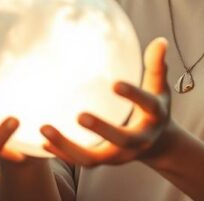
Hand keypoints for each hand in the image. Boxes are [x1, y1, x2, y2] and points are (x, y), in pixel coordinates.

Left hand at [40, 37, 175, 166]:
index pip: (147, 106)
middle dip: (101, 129)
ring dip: (68, 146)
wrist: (156, 143)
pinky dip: (62, 153)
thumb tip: (160, 41)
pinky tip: (43, 140)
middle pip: (120, 139)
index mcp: (154, 117)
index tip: (115, 84)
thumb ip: (157, 65)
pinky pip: (80, 161)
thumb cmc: (153, 106)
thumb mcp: (159, 86)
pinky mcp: (104, 161)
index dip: (133, 96)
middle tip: (80, 115)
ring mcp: (119, 155)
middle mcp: (138, 141)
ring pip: (93, 158)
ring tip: (45, 128)